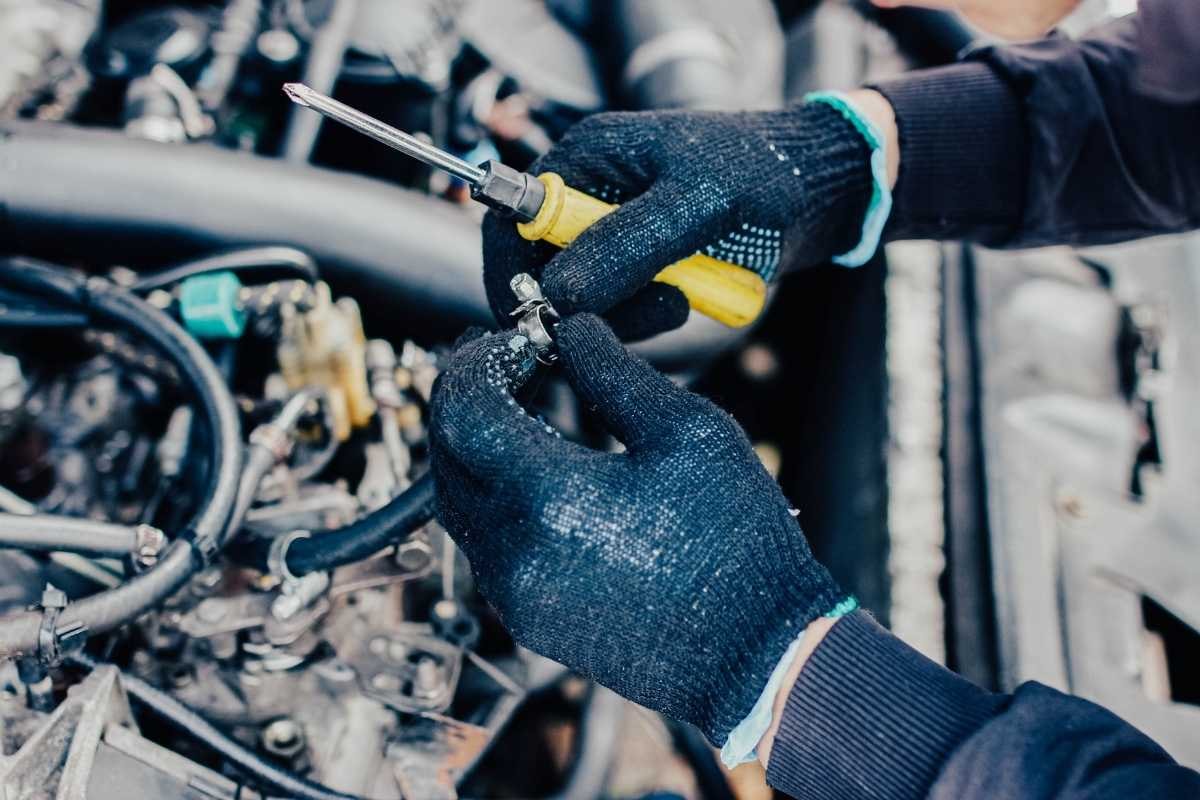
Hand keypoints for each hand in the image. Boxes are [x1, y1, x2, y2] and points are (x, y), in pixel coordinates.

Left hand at [429, 314, 846, 742]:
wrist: (757, 655)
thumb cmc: (735, 543)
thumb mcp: (688, 432)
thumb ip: (614, 373)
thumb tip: (572, 330)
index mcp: (549, 498)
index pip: (465, 409)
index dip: (476, 362)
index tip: (508, 338)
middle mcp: (513, 552)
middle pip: (446, 452)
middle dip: (465, 397)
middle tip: (503, 361)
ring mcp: (514, 593)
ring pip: (456, 500)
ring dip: (474, 446)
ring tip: (518, 407)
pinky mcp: (527, 618)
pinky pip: (483, 543)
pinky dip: (493, 494)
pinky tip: (536, 469)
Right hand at [482, 100, 876, 339]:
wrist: (823, 191)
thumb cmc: (766, 176)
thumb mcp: (696, 205)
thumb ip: (626, 247)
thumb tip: (557, 294)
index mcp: (586, 157)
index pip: (512, 219)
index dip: (512, 272)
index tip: (537, 318)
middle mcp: (592, 194)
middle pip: (544, 268)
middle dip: (583, 303)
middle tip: (646, 309)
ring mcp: (617, 233)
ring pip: (583, 299)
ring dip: (627, 315)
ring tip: (682, 295)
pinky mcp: (643, 265)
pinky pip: (622, 310)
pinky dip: (649, 316)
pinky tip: (689, 297)